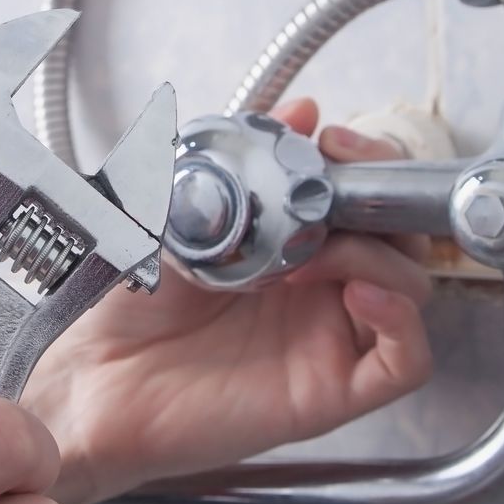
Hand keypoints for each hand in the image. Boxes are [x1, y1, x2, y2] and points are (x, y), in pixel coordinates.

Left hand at [24, 99, 434, 503]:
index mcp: (290, 244)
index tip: (333, 140)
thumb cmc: (128, 306)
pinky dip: (400, 319)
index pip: (363, 194)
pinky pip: (405, 360)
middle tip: (339, 183)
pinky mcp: (330, 392)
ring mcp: (328, 339)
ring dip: (378, 256)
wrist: (92, 380)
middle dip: (384, 199)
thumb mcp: (178, 213)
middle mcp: (318, 290)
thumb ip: (237, 162)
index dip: (365, 161)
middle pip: (402, 236)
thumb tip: (298, 111)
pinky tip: (361, 293)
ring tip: (312, 255)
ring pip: (412, 288)